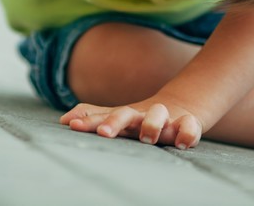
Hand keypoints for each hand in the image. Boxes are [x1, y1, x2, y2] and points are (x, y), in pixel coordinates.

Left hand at [60, 98, 202, 149]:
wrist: (179, 108)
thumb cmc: (141, 119)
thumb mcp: (118, 118)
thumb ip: (93, 117)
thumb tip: (63, 119)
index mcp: (125, 115)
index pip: (102, 116)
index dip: (88, 121)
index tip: (71, 126)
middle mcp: (142, 115)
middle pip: (126, 114)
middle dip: (114, 122)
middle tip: (103, 133)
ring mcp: (165, 119)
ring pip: (159, 114)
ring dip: (152, 124)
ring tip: (147, 138)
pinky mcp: (187, 124)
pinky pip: (190, 126)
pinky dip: (187, 132)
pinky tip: (181, 143)